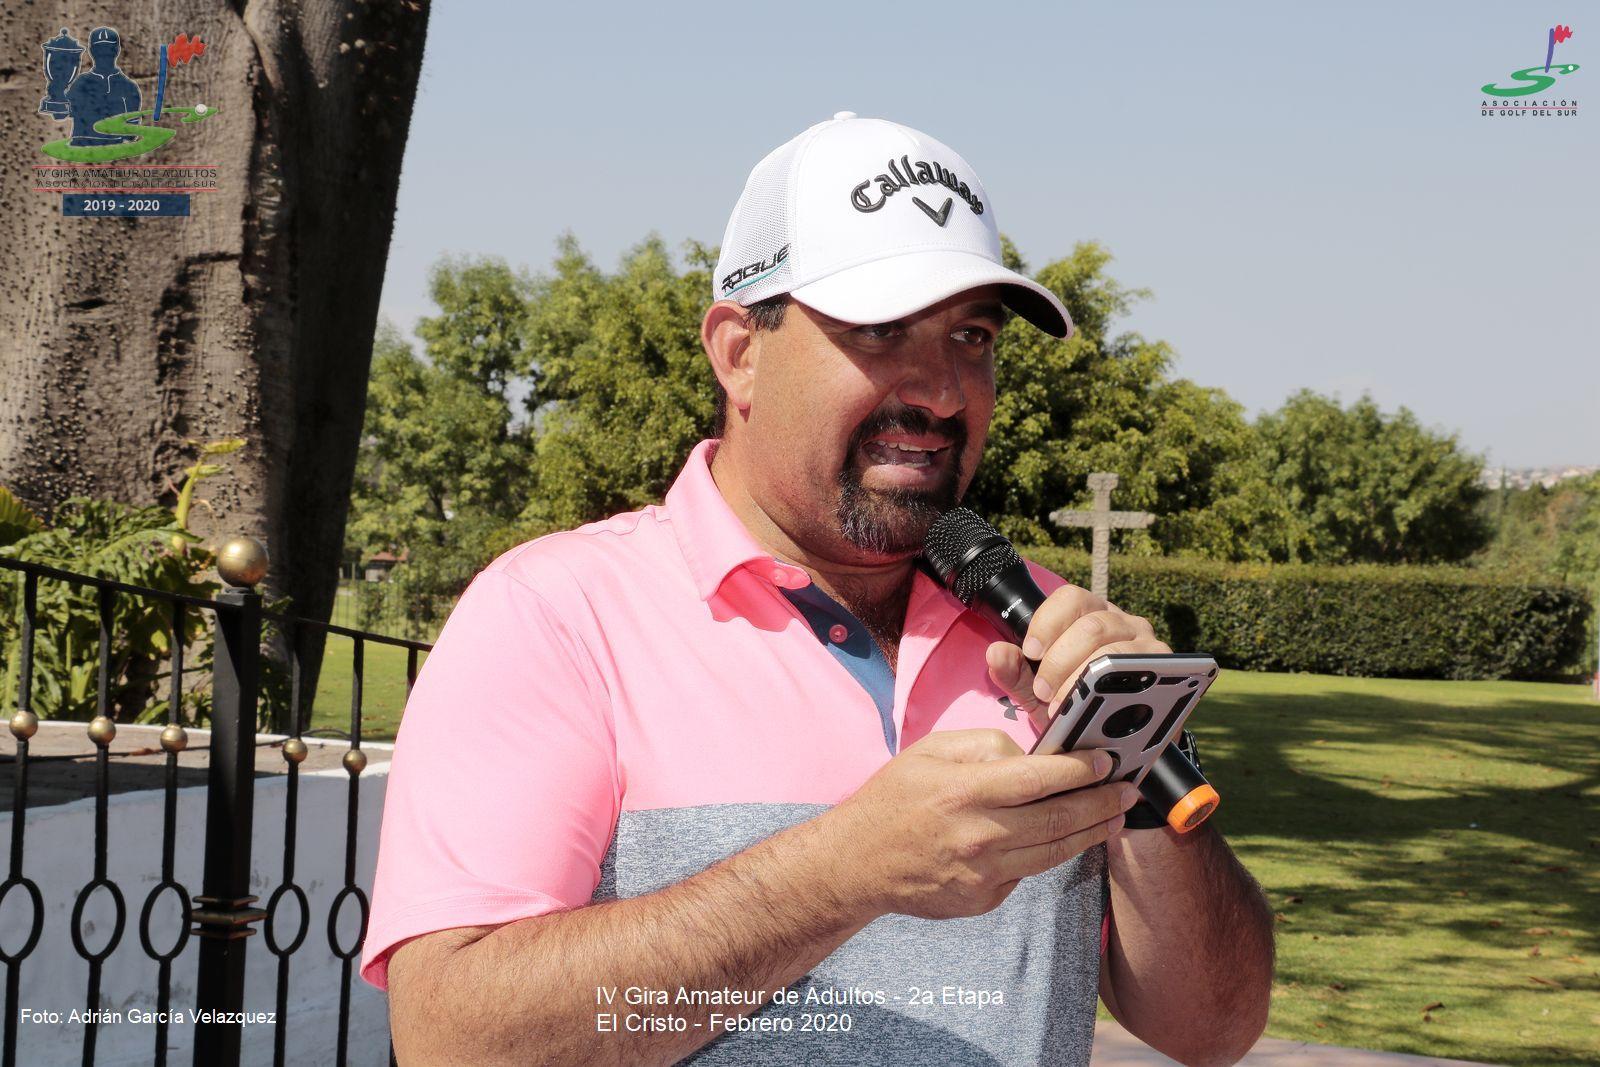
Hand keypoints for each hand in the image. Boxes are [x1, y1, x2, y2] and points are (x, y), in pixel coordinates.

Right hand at [821, 730, 1139, 920]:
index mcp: (966, 791)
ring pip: (1054, 853)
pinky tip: (1065, 839)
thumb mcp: (929, 751)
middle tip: (1128, 791)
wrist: (857, 864)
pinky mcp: (985, 900)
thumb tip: (1030, 755)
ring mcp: (984, 874)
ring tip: (1114, 817)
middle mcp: (980, 836)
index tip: (1107, 760)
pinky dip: (1048, 855)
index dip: (1081, 769)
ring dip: (1091, 833)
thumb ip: (984, 745)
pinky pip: (1027, 873)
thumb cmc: (892, 800)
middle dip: (1102, 802)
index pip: (1040, 778)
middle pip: (1059, 819)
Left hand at [983, 586, 1169, 730]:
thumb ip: (1014, 672)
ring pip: (1115, 650)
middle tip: (1044, 691)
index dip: (1047, 623)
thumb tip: (996, 653)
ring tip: (1065, 705)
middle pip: (1092, 626)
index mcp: (1089, 615)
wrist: (1109, 740)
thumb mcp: (1036, 690)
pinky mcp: (1167, 671)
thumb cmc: (1073, 704)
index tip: (1031, 653)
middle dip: (1061, 661)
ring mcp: (1147, 645)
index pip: (1071, 598)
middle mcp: (1122, 623)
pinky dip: (1117, 692)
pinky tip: (1100, 711)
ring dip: (1084, 680)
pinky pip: (1144, 673)